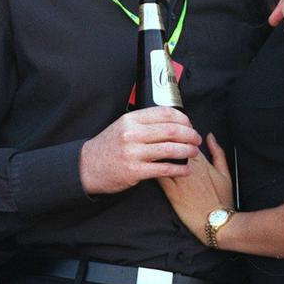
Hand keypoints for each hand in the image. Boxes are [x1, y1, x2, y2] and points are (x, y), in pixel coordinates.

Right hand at [79, 107, 200, 194]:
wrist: (87, 167)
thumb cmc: (108, 147)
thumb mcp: (122, 126)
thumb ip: (143, 122)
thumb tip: (171, 121)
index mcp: (131, 119)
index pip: (164, 113)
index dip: (183, 118)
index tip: (189, 124)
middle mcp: (132, 134)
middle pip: (171, 130)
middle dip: (189, 134)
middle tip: (196, 139)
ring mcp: (133, 153)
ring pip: (170, 149)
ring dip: (187, 151)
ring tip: (194, 153)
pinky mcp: (135, 171)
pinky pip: (164, 169)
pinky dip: (179, 169)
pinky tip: (186, 169)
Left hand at [159, 133, 233, 242]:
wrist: (216, 222)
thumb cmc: (221, 199)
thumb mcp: (225, 173)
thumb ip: (218, 152)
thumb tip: (210, 137)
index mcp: (202, 161)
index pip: (185, 139)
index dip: (177, 135)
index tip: (171, 136)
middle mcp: (190, 167)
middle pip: (172, 146)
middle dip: (164, 141)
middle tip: (156, 140)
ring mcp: (179, 179)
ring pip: (163, 158)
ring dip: (155, 152)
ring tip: (148, 150)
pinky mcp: (171, 191)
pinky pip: (158, 174)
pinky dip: (152, 168)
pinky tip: (146, 166)